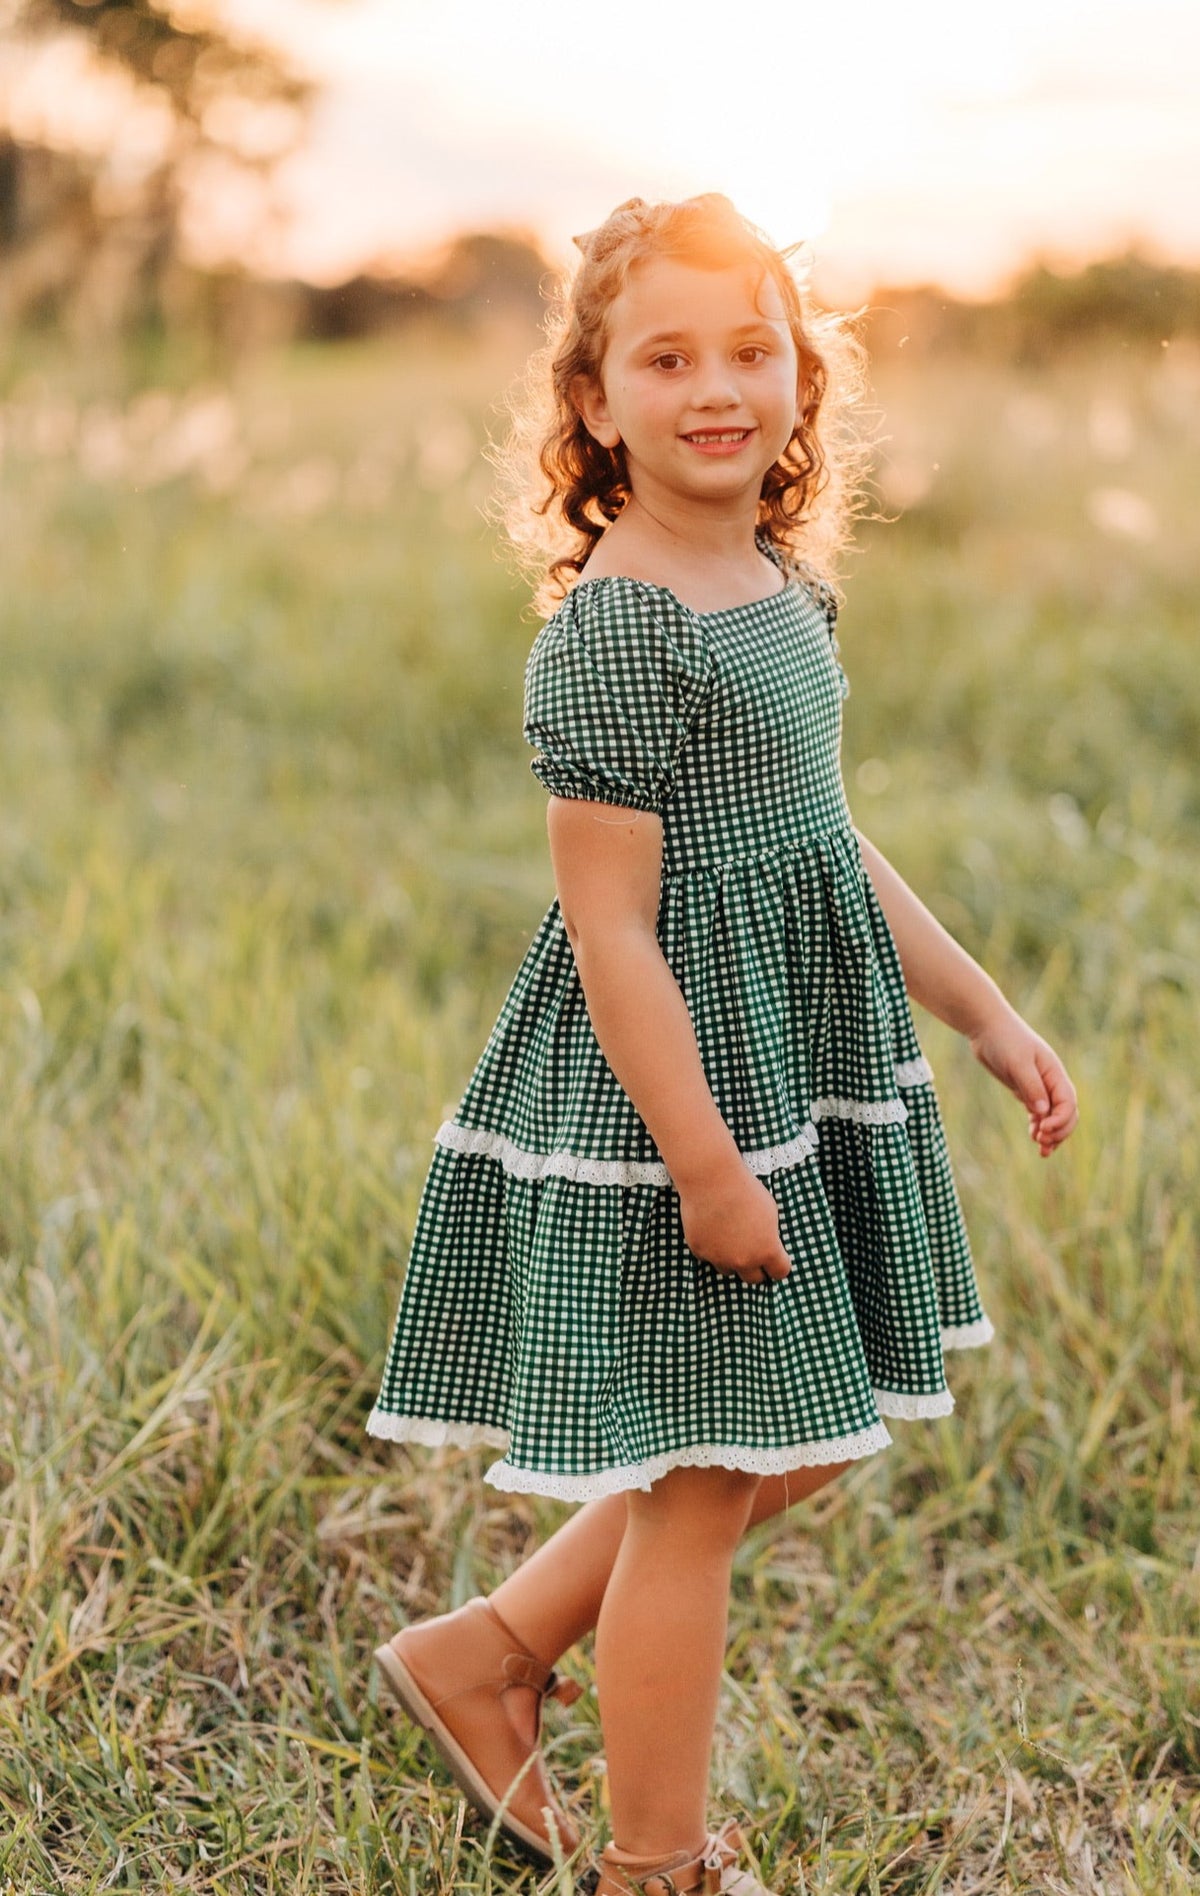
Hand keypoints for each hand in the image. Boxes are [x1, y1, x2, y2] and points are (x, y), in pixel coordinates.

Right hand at [677, 1161, 792, 1285]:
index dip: (779, 1266)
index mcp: (767, 1251)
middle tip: (753, 1255)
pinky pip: (708, 1257)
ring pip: (728, 1270)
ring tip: (730, 1240)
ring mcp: (719, 1258)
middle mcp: (743, 1260)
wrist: (711, 1180)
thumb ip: (769, 1236)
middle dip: (756, 1269)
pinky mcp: (699, 1251)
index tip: (776, 1261)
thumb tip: (767, 1246)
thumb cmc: (745, 1190)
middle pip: (754, 1279)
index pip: (779, 1273)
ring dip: (731, 1260)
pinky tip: (712, 1230)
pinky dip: (711, 1248)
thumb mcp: (770, 1212)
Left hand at [967, 1005, 1078, 1156]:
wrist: (987, 1028)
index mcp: (1055, 1073)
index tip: (1043, 1130)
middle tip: (1042, 1144)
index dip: (1060, 1121)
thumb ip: (1031, 1087)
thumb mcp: (1018, 1062)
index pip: (1068, 1103)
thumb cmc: (1004, 1040)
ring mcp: (1040, 1087)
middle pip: (1067, 1113)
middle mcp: (1051, 1081)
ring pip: (1053, 1116)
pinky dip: (1039, 1127)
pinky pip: (1039, 1114)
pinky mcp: (1026, 1090)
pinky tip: (1034, 1137)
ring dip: (1051, 1134)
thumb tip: (1043, 1112)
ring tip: (1042, 1151)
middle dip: (1059, 1131)